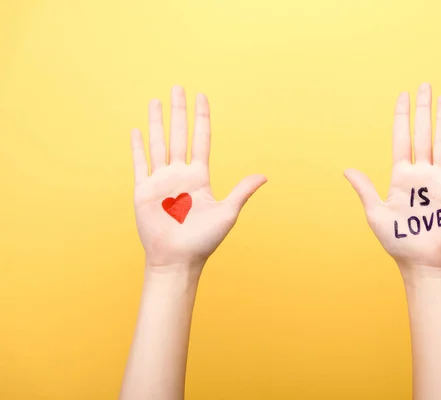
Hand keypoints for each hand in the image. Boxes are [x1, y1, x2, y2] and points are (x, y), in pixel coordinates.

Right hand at [130, 86, 266, 269]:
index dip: (202, 118)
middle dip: (179, 112)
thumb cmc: (204, 240)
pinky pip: (140, 163)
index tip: (202, 97)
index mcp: (200, 177)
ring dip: (158, 122)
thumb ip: (242, 191)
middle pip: (179, 135)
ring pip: (158, 143)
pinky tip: (138, 129)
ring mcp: (161, 181)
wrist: (178, 259)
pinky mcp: (143, 190)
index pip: (201, 139)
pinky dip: (138, 146)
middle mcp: (180, 174)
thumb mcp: (227, 212)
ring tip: (157, 100)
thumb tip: (264, 176)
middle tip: (178, 87)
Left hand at [344, 83, 440, 273]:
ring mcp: (439, 181)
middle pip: (422, 134)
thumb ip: (365, 189)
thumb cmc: (398, 240)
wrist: (422, 262)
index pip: (401, 139)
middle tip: (425, 85)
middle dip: (423, 110)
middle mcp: (421, 174)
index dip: (402, 117)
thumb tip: (347, 169)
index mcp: (400, 177)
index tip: (403, 96)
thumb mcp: (376, 214)